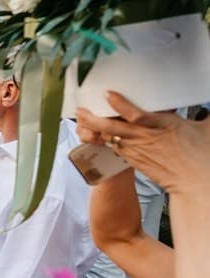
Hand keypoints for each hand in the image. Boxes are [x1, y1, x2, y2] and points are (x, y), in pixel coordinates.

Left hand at [76, 92, 209, 194]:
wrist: (195, 182)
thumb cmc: (201, 155)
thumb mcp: (205, 129)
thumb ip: (204, 114)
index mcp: (162, 126)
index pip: (136, 115)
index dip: (120, 105)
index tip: (107, 94)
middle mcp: (146, 138)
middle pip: (113, 127)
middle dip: (93, 118)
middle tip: (80, 110)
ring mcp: (138, 151)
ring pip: (110, 138)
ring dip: (93, 129)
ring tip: (81, 120)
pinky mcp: (134, 160)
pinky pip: (115, 148)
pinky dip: (103, 140)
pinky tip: (94, 134)